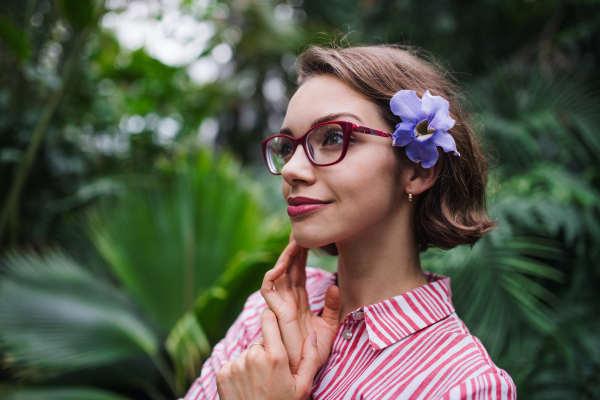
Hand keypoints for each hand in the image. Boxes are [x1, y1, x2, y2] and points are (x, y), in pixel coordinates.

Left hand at [216, 308, 319, 399]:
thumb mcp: (302, 387)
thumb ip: (310, 358)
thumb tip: (312, 334)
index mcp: (275, 356)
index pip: (269, 319)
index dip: (272, 319)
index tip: (274, 322)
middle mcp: (253, 356)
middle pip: (260, 341)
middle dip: (266, 350)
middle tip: (271, 372)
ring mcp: (236, 364)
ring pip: (247, 353)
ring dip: (252, 362)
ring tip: (259, 382)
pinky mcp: (223, 373)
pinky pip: (233, 364)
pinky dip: (239, 371)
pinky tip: (247, 386)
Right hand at [260, 234, 341, 374]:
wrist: (305, 369)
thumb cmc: (314, 351)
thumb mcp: (329, 325)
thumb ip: (332, 306)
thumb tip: (336, 286)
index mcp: (299, 300)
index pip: (300, 270)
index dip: (303, 253)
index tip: (311, 237)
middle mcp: (288, 298)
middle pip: (289, 267)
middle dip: (294, 248)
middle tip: (301, 231)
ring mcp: (280, 303)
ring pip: (279, 272)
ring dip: (285, 256)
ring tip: (295, 241)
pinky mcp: (275, 310)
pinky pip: (268, 287)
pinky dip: (273, 273)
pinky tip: (284, 263)